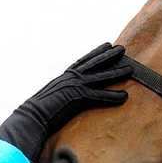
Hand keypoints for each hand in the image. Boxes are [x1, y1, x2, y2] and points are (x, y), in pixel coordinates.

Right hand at [0, 43, 131, 161]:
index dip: (96, 53)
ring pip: (100, 77)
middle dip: (109, 56)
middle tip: (122, 49)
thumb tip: (64, 97)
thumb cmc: (38, 112)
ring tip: (131, 69)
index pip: (83, 62)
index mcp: (64, 77)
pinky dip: (112, 96)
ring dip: (116, 73)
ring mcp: (74, 86)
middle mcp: (70, 78)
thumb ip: (60, 94)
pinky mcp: (77, 98)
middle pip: (94, 64)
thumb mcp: (51, 98)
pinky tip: (124, 96)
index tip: (107, 45)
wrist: (30, 117)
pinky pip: (99, 96)